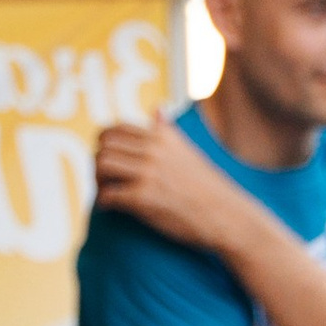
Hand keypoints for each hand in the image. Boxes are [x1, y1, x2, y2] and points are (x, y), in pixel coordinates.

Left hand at [92, 114, 246, 255]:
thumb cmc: (207, 188)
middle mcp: (153, 149)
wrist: (227, 216)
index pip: (114, 129)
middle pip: (103, 145)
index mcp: (161, 136)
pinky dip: (104, 202)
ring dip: (97, 181)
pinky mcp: (144, 197)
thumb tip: (157, 110)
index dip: (103, 146)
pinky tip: (110, 208)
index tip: (109, 162)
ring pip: (101, 165)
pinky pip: (108, 194)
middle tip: (105, 180)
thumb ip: (167, 131)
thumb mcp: (187, 151)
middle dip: (97, 162)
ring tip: (106, 192)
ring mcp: (148, 172)